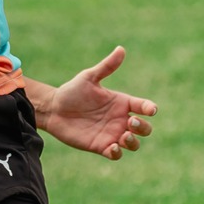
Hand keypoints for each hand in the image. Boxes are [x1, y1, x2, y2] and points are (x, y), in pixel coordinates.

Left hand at [29, 46, 155, 159]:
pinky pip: (116, 154)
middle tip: (130, 122)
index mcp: (121, 102)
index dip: (150, 108)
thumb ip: (107, 66)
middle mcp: (119, 119)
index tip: (150, 109)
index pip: (144, 107)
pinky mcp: (101, 146)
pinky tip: (113, 147)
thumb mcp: (89, 77)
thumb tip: (121, 49)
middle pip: (144, 128)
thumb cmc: (72, 91)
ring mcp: (111, 134)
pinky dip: (118, 153)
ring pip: (134, 144)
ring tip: (124, 136)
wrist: (53, 108)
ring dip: (133, 142)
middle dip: (143, 127)